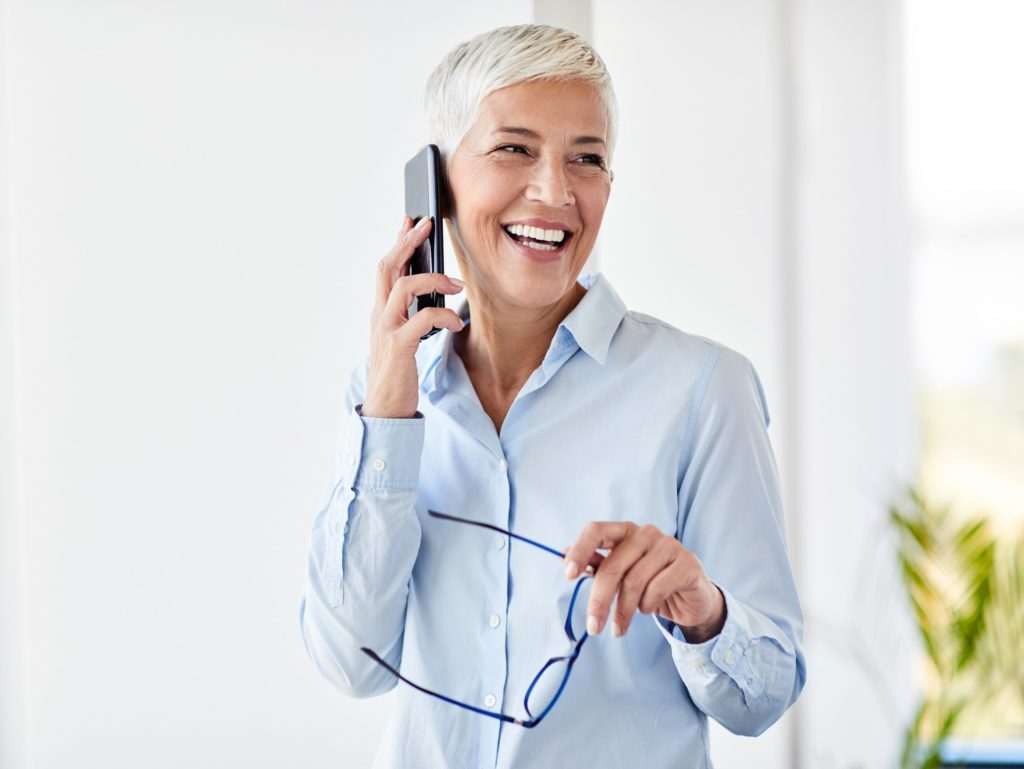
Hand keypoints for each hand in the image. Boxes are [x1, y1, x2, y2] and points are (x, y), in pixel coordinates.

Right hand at [361, 216, 465, 418]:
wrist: (385, 407)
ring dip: (433, 278)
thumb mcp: (403, 338)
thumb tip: (434, 293)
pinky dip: (444, 316)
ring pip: (404, 287)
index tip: (410, 221)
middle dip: (407, 243)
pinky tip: (456, 323)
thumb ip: (411, 315)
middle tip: (426, 226)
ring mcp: (386, 329)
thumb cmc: (398, 373)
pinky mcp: (399, 346)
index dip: (397, 242)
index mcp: (380, 312)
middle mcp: (379, 316)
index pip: (385, 268)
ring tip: (456, 284)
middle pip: (387, 267)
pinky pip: (423, 319)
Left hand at [563, 522, 725, 642]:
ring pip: (634, 582)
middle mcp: (647, 533)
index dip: (580, 551)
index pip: (596, 530)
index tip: (569, 576)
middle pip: (613, 566)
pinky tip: (648, 610)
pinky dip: (647, 606)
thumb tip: (562, 556)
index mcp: (626, 531)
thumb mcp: (620, 575)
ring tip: (620, 627)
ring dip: (624, 611)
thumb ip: (596, 564)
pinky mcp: (688, 564)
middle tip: (594, 627)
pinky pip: (658, 588)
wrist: (690, 599)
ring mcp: (669, 546)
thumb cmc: (650, 583)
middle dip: (600, 600)